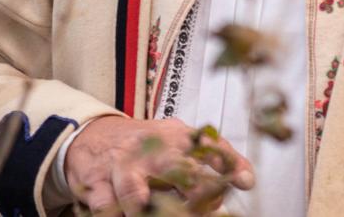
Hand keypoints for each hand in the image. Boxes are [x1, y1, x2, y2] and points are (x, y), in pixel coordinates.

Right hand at [65, 117, 253, 213]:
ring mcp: (122, 164)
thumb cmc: (146, 144)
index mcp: (177, 136)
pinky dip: (115, 214)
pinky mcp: (97, 180)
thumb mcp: (181, 141)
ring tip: (151, 213)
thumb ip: (216, 158)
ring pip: (133, 189)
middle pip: (173, 166)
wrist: (95, 135)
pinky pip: (105, 204)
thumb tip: (248, 181)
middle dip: (190, 191)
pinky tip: (123, 216)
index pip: (209, 145)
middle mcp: (151, 147)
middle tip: (198, 208)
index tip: (245, 182)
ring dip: (143, 209)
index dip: (230, 162)